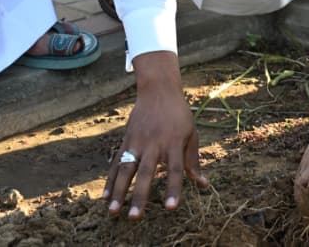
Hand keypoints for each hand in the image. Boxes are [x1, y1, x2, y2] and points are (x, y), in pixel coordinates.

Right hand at [103, 53, 206, 218]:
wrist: (158, 90)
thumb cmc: (179, 115)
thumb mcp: (191, 134)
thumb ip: (193, 161)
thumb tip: (203, 184)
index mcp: (174, 143)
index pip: (175, 170)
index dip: (174, 189)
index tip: (171, 208)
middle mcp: (154, 144)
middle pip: (147, 173)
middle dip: (140, 196)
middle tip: (134, 217)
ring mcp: (137, 142)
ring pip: (126, 170)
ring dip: (119, 192)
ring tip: (113, 212)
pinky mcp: (126, 141)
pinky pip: (116, 163)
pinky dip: (110, 180)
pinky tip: (105, 197)